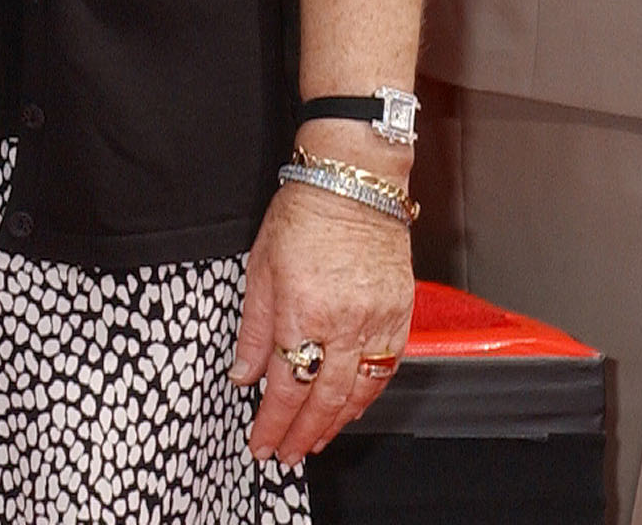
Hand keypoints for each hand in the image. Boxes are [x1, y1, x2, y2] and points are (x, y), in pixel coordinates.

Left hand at [229, 176, 414, 462]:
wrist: (353, 187)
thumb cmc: (302, 216)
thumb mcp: (259, 268)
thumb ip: (253, 327)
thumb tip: (243, 373)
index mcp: (301, 310)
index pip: (284, 384)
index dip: (272, 421)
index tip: (261, 443)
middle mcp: (342, 324)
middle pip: (322, 398)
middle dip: (301, 433)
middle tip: (286, 455)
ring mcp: (375, 323)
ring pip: (357, 393)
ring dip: (334, 424)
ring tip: (314, 442)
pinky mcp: (399, 318)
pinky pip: (384, 371)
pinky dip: (366, 397)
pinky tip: (350, 410)